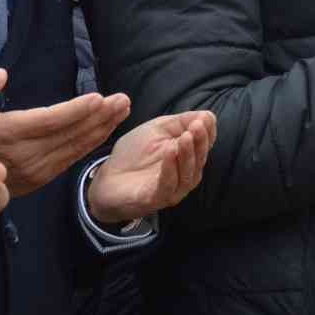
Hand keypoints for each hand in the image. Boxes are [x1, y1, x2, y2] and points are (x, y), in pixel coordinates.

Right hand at [0, 69, 129, 196]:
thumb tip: (1, 75)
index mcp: (6, 134)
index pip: (49, 121)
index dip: (75, 110)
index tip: (99, 97)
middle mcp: (25, 155)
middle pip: (69, 134)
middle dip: (100, 116)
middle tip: (123, 99)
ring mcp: (36, 170)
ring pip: (76, 147)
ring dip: (102, 128)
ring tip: (123, 109)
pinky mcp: (43, 178)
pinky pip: (73, 158)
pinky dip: (93, 143)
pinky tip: (107, 128)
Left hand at [87, 110, 216, 225]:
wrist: (106, 179)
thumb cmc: (134, 154)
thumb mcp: (157, 130)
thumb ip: (181, 122)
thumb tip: (208, 115)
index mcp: (188, 157)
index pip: (205, 145)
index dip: (208, 132)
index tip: (205, 118)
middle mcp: (185, 175)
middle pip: (199, 159)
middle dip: (200, 141)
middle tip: (197, 126)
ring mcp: (172, 189)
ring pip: (187, 174)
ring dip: (187, 154)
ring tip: (185, 137)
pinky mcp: (155, 199)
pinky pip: (167, 185)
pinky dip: (170, 168)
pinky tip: (169, 152)